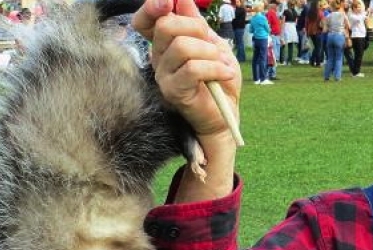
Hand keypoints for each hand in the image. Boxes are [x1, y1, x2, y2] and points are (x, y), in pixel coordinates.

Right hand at [133, 0, 239, 200]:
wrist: (226, 115)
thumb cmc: (220, 81)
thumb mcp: (213, 45)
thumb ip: (196, 23)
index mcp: (165, 44)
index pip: (146, 20)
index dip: (153, 6)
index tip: (170, 1)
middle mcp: (159, 58)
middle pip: (167, 26)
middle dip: (196, 28)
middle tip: (213, 45)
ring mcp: (163, 76)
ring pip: (182, 47)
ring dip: (210, 53)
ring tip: (223, 65)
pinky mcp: (173, 92)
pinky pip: (192, 69)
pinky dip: (215, 68)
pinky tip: (226, 74)